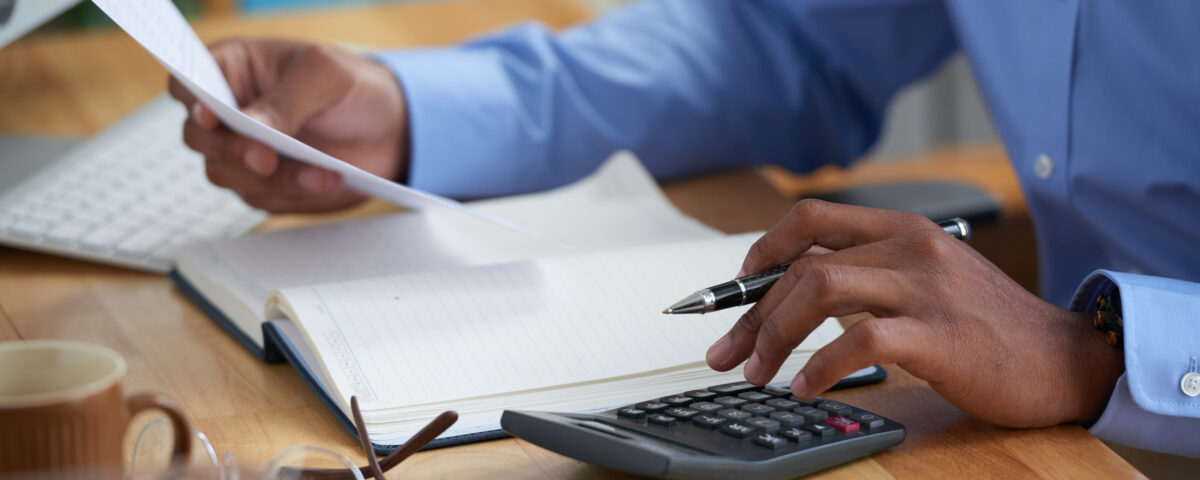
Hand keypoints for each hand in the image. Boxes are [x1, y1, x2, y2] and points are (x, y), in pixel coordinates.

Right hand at [168, 39, 408, 211]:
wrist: (390, 130)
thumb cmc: (352, 87)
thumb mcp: (326, 75)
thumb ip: (286, 99)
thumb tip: (251, 125)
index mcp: (232, 69)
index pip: (187, 82)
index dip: (191, 100)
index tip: (210, 115)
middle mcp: (228, 112)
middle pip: (197, 137)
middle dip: (231, 150)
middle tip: (268, 158)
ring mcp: (241, 152)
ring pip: (223, 174)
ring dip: (270, 179)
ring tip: (320, 171)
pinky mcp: (263, 186)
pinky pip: (259, 198)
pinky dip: (292, 193)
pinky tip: (326, 180)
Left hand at [706, 200, 1123, 427]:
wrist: (1064, 357)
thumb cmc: (987, 326)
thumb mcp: (925, 279)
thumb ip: (868, 275)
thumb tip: (793, 294)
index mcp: (902, 229)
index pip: (808, 220)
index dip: (760, 253)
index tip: (733, 292)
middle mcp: (909, 247)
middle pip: (801, 264)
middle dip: (751, 313)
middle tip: (730, 354)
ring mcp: (925, 288)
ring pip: (818, 290)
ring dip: (773, 334)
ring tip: (759, 372)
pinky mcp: (939, 334)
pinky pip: (859, 341)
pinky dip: (820, 366)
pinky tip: (806, 388)